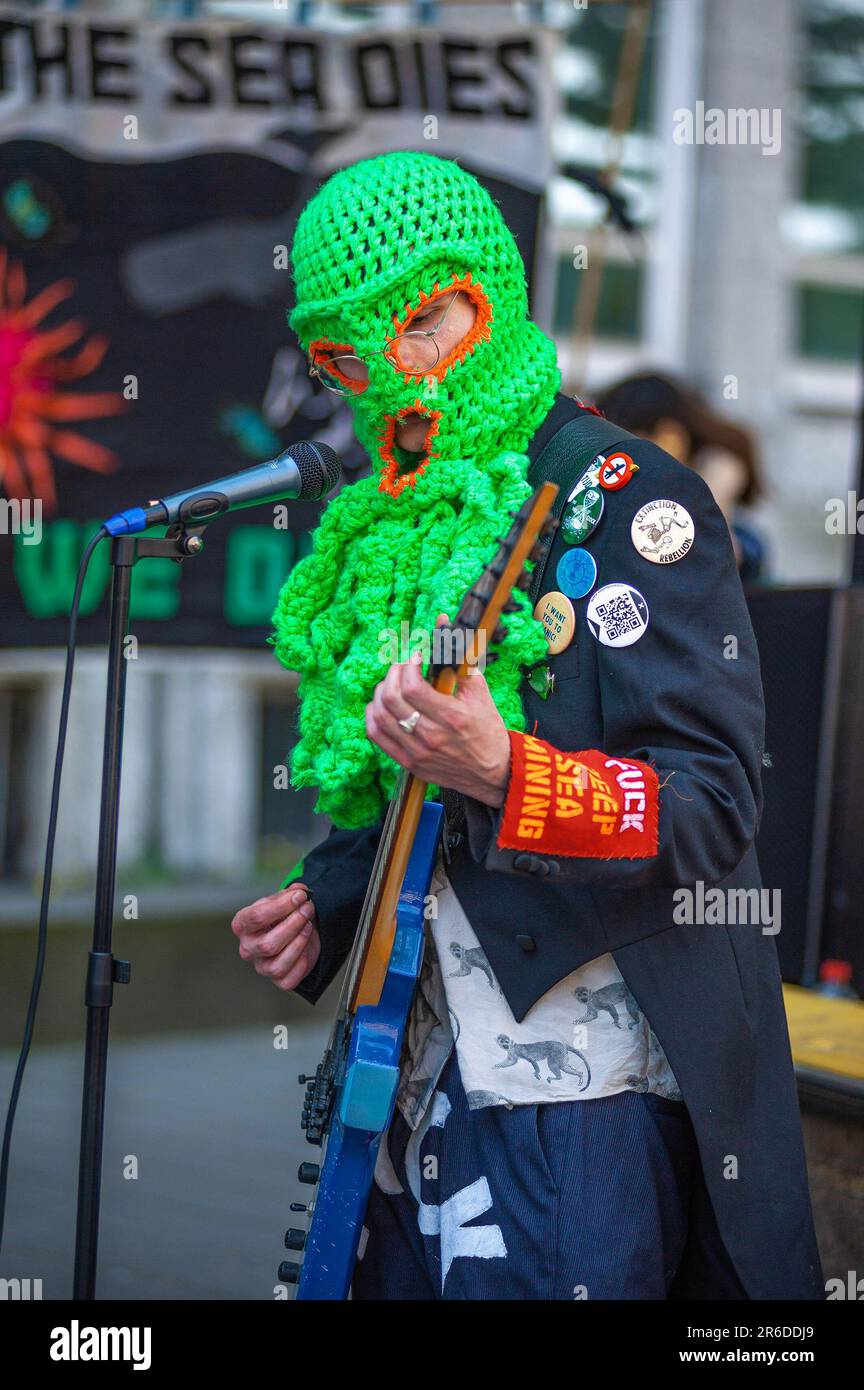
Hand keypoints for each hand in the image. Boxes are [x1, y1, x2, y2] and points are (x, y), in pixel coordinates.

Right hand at [231, 884, 319, 991]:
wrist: (294, 934)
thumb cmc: (282, 917)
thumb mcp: (283, 900)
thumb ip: (291, 893)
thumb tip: (300, 891)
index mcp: (242, 925)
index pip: (255, 918)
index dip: (281, 906)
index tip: (300, 896)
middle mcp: (247, 948)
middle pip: (267, 944)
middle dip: (293, 924)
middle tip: (307, 909)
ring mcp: (261, 966)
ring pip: (277, 965)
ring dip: (299, 943)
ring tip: (308, 926)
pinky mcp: (278, 980)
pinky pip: (289, 979)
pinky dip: (301, 964)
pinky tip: (306, 949)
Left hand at [365, 614, 511, 807]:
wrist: (493, 772)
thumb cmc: (487, 730)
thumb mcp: (480, 693)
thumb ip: (460, 659)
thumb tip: (443, 623)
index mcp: (452, 717)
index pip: (412, 687)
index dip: (407, 666)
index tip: (414, 657)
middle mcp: (432, 736)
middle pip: (391, 699)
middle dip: (391, 674)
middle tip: (400, 666)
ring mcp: (417, 752)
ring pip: (380, 716)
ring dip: (380, 693)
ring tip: (391, 683)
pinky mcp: (409, 763)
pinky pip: (377, 736)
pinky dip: (372, 716)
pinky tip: (380, 705)